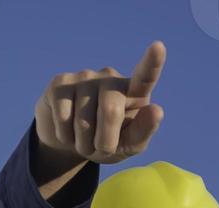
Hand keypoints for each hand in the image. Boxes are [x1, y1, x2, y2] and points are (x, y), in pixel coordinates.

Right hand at [33, 40, 166, 170]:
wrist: (71, 142)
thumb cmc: (108, 142)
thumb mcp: (129, 144)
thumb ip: (144, 130)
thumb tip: (157, 110)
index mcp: (134, 92)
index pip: (145, 76)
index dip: (152, 62)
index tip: (159, 47)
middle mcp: (110, 78)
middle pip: (111, 111)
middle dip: (105, 142)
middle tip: (101, 149)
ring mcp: (84, 76)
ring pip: (83, 120)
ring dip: (83, 143)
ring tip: (83, 141)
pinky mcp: (60, 82)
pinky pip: (63, 118)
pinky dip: (65, 136)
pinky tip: (66, 132)